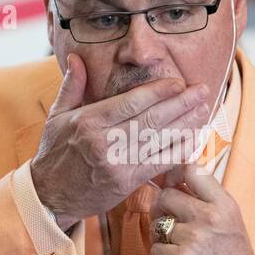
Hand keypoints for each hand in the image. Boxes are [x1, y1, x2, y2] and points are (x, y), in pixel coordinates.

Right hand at [29, 53, 211, 229]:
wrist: (49, 196)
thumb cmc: (54, 153)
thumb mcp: (57, 116)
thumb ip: (72, 86)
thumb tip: (77, 58)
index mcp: (89, 121)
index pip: (131, 101)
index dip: (158, 91)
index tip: (178, 82)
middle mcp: (104, 141)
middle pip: (151, 119)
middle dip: (181, 103)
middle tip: (203, 90)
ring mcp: (117, 164)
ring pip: (158, 140)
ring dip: (185, 124)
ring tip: (204, 110)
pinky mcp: (126, 183)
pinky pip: (158, 164)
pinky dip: (178, 151)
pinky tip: (193, 140)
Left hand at [148, 164, 254, 254]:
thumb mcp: (230, 223)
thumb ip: (207, 203)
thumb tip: (172, 182)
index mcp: (225, 204)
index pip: (193, 170)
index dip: (174, 173)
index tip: (170, 182)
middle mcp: (210, 217)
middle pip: (167, 195)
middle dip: (162, 209)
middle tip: (170, 225)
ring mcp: (194, 238)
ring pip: (157, 224)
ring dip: (162, 238)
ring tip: (178, 250)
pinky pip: (155, 250)